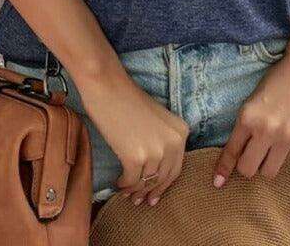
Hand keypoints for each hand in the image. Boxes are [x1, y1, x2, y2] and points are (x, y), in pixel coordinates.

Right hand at [79, 68, 189, 206]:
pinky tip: (118, 183)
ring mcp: (155, 151)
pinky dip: (124, 185)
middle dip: (151, 191)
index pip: (176, 167)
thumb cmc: (128, 100)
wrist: (108, 87)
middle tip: (140, 201)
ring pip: (146, 181)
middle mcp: (173, 142)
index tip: (155, 195)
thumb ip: (161, 142)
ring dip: (135, 190)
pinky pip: (131, 180)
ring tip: (127, 194)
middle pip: (163, 177)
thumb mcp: (156, 121)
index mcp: (181, 131)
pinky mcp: (135, 157)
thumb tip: (154, 174)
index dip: (164, 184)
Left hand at [213, 26, 289, 186]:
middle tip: (248, 157)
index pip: (232, 151)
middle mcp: (267, 131)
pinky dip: (283, 155)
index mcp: (248, 117)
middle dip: (245, 167)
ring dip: (264, 165)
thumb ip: (247, 124)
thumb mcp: (254, 98)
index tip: (217, 182)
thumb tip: (240, 150)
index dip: (223, 169)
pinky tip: (285, 139)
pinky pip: (288, 161)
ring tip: (267, 152)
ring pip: (269, 172)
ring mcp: (288, 138)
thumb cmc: (278, 78)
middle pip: (248, 169)